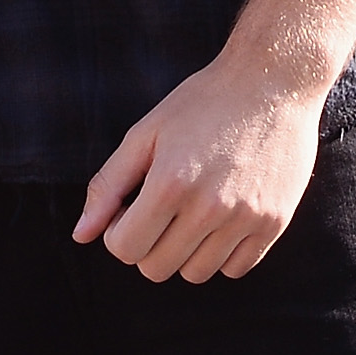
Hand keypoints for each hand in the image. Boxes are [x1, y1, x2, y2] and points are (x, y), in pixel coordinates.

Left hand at [73, 53, 323, 282]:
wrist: (274, 80)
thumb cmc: (205, 101)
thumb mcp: (146, 133)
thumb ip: (108, 185)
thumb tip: (81, 236)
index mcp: (170, 183)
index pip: (124, 250)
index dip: (118, 232)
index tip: (131, 208)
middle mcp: (209, 207)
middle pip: (156, 268)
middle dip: (149, 244)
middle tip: (163, 209)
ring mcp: (245, 217)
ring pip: (196, 273)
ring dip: (186, 251)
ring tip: (194, 212)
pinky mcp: (274, 221)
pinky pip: (236, 268)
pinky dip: (223, 253)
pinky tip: (223, 220)